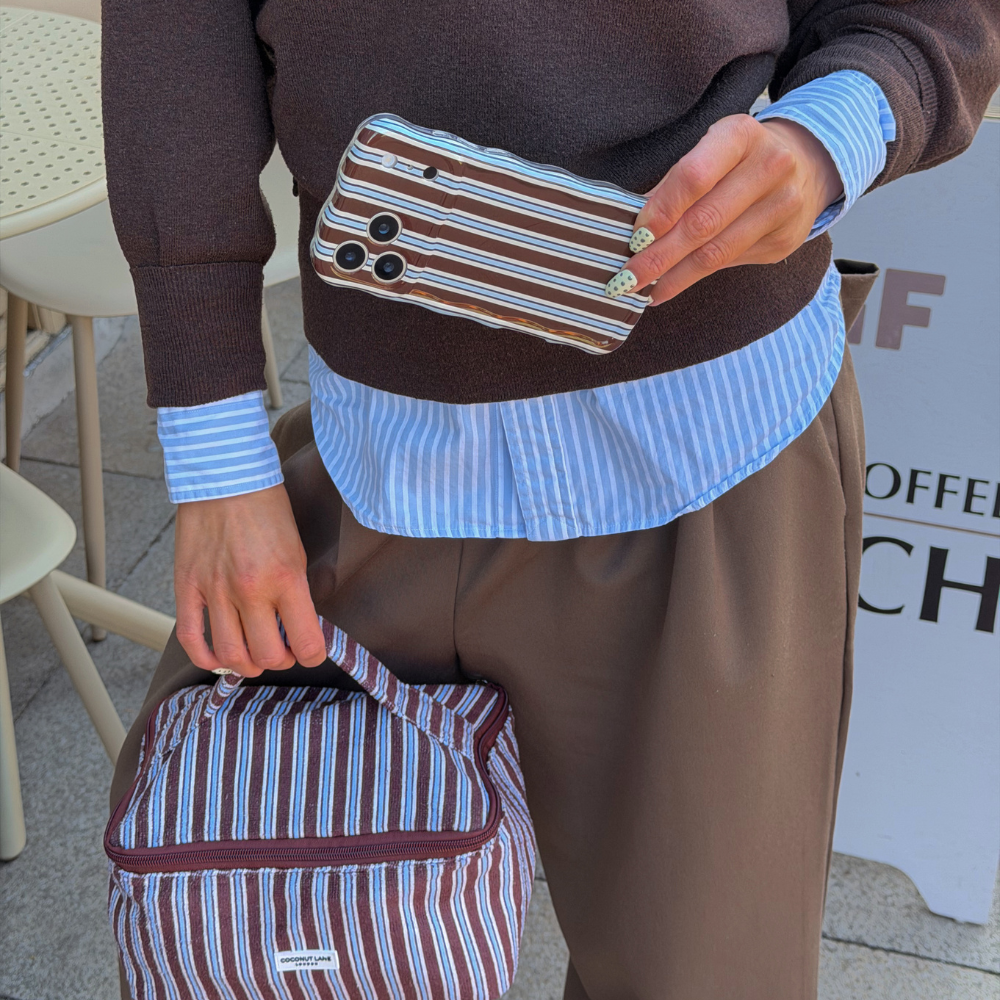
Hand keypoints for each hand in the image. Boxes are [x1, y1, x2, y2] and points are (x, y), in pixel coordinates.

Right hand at [173, 484, 326, 676]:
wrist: (226, 478)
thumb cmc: (267, 510)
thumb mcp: (297, 550)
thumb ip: (296, 592)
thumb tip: (294, 628)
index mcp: (285, 579)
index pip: (306, 642)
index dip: (313, 655)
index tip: (312, 652)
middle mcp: (250, 590)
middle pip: (267, 656)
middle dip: (280, 660)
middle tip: (282, 651)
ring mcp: (216, 591)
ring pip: (230, 655)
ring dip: (246, 664)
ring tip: (253, 655)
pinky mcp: (187, 587)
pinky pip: (191, 637)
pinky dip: (206, 657)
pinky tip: (218, 656)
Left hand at [605, 115, 843, 304]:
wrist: (805, 165)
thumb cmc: (739, 159)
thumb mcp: (708, 153)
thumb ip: (673, 186)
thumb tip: (635, 230)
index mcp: (741, 135)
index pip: (694, 177)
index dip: (661, 211)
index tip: (635, 238)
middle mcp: (770, 167)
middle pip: (704, 222)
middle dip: (659, 256)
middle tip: (627, 278)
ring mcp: (783, 207)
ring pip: (716, 252)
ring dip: (673, 276)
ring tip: (643, 289)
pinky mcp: (784, 241)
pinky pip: (729, 263)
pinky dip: (694, 278)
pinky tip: (669, 285)